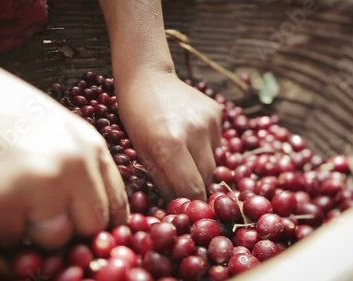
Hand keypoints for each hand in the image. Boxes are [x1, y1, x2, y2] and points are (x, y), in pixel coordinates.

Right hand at [0, 63, 128, 248]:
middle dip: (71, 228)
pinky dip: (2, 228)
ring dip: (37, 231)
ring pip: (55, 239)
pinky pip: (12, 238)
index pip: (115, 207)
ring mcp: (38, 185)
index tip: (82, 224)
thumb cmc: (12, 111)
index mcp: (93, 149)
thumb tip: (102, 212)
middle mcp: (73, 167)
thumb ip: (89, 168)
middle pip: (90, 228)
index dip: (100, 222)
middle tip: (46, 215)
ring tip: (18, 205)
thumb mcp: (66, 130)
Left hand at [116, 71, 221, 200]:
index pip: (191, 189)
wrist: (148, 77)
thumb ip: (161, 180)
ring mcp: (209, 121)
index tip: (185, 209)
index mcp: (170, 145)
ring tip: (185, 157)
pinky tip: (191, 137)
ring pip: (215, 162)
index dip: (190, 203)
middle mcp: (195, 133)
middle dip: (197, 187)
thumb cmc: (135, 117)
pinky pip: (218, 144)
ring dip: (202, 167)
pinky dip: (207, 148)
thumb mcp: (140, 151)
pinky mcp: (218, 113)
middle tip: (184, 185)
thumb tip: (177, 204)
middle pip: (207, 177)